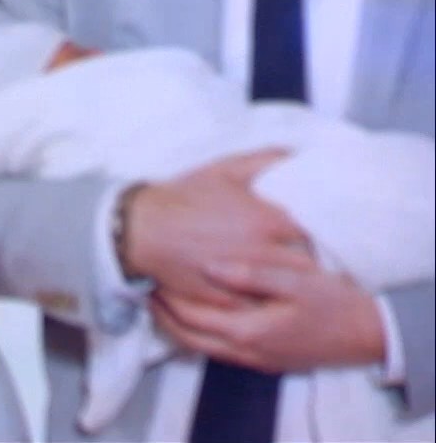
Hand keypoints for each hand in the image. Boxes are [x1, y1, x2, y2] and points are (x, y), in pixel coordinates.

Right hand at [124, 149, 312, 306]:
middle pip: (307, 265)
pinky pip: (259, 308)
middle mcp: (261, 252)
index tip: (321, 235)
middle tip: (312, 259)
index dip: (320, 234)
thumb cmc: (184, 197)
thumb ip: (265, 160)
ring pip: (285, 290)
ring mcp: (245, 279)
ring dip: (292, 286)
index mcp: (266, 220)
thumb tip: (297, 154)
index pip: (315, 233)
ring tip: (293, 282)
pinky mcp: (227, 301)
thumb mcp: (223, 170)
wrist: (140, 228)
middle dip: (310, 262)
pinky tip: (267, 298)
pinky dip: (266, 303)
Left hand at [150, 260, 386, 372]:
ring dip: (177, 325)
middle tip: (144, 287)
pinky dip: (199, 333)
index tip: (150, 274)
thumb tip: (209, 265)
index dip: (166, 297)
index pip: (190, 317)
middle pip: (186, 337)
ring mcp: (255, 359)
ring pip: (200, 347)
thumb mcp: (295, 281)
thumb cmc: (333, 303)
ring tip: (162, 298)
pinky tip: (197, 313)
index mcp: (247, 331)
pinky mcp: (264, 359)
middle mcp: (245, 352)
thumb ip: (251, 274)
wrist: (368, 336)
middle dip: (162, 314)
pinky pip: (218, 349)